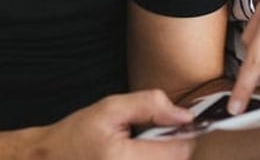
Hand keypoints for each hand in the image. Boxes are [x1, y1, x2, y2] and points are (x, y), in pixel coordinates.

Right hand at [32, 90, 195, 159]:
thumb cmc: (75, 135)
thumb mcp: (109, 109)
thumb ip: (150, 106)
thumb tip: (184, 115)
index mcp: (125, 159)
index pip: (180, 150)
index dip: (182, 133)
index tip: (172, 124)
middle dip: (170, 146)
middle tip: (148, 136)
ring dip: (160, 157)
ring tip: (137, 148)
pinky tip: (132, 158)